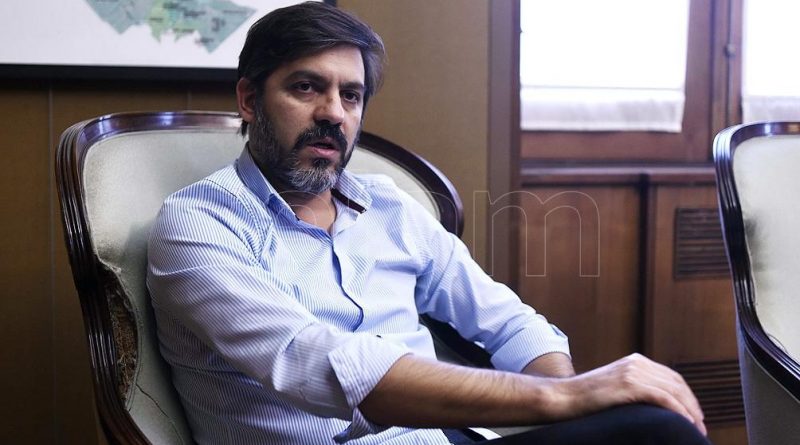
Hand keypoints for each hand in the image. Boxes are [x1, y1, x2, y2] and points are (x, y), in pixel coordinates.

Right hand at [552, 353, 706, 434]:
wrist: (563, 397)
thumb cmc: (585, 398)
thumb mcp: (614, 387)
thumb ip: (633, 388)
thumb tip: (654, 404)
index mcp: (634, 361)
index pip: (671, 377)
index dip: (687, 396)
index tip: (695, 413)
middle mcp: (636, 362)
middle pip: (676, 383)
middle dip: (692, 404)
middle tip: (701, 424)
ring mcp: (632, 372)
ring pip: (674, 391)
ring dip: (690, 411)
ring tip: (697, 428)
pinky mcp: (629, 385)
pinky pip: (663, 398)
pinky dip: (679, 411)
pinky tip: (685, 422)